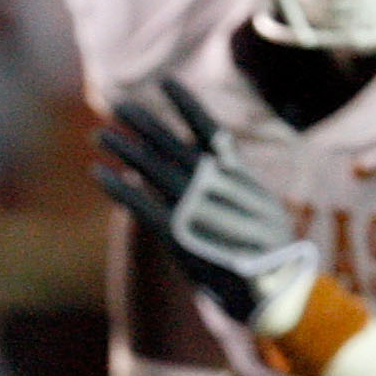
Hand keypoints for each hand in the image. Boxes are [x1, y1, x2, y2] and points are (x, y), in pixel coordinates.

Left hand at [94, 77, 315, 327]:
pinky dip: (118, 188)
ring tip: (99, 134)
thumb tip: (216, 173)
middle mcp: (216, 186)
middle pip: (172, 145)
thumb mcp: (262, 213)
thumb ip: (238, 191)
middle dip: (143, 123)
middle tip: (116, 105)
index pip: (208, 131)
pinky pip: (141, 206)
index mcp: (238, 177)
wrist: (277, 293)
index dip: (186, 105)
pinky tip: (98, 173)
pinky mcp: (179, 237)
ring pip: (153, 169)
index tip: (166, 83)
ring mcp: (197, 210)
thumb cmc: (270, 258)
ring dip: (124, 149)